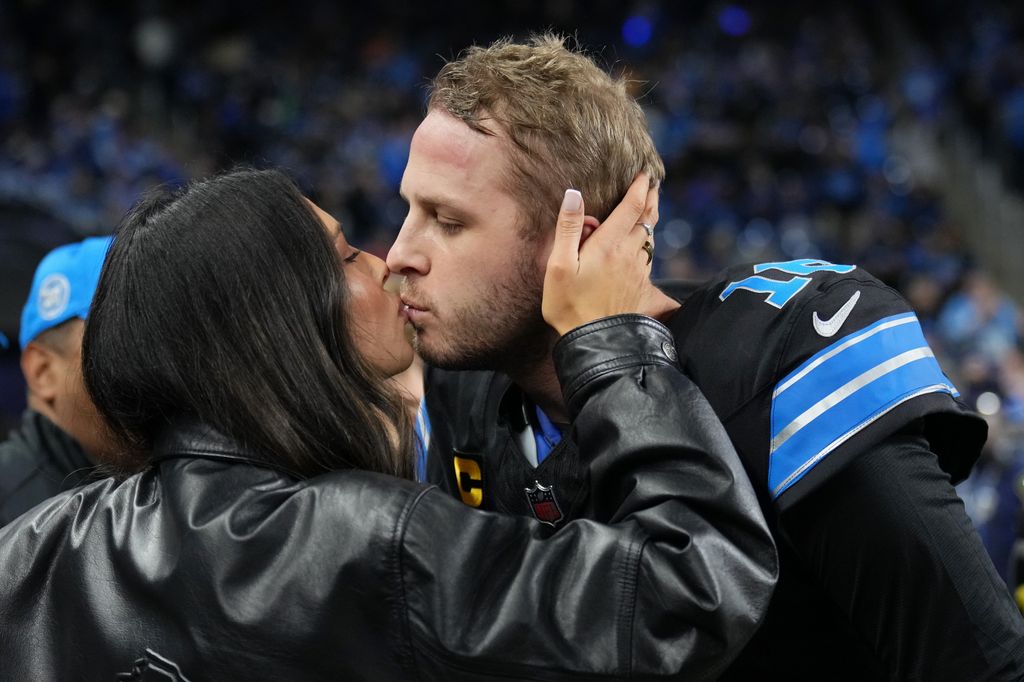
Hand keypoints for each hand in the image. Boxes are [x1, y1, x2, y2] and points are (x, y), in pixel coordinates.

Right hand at [542, 174, 657, 335]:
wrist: (597, 342)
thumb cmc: (570, 305)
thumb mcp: (559, 265)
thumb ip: (567, 228)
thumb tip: (573, 195)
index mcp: (610, 244)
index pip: (631, 207)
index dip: (640, 188)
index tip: (645, 174)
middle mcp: (628, 254)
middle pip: (646, 220)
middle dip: (650, 200)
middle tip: (653, 185)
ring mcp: (637, 271)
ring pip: (649, 238)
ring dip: (650, 220)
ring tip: (649, 209)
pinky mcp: (639, 287)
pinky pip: (647, 257)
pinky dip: (647, 243)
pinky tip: (642, 245)